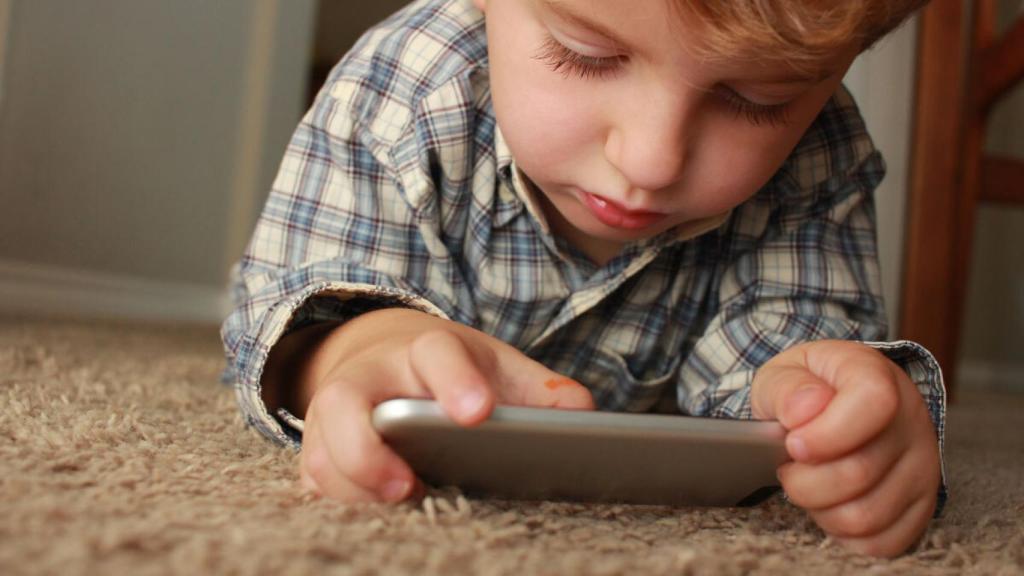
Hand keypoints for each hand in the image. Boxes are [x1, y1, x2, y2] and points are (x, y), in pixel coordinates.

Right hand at [295, 309, 593, 502]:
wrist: (388, 358)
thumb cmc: (455, 373)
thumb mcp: (499, 370)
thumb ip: (540, 393)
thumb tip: (583, 416)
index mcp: (426, 351)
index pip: (436, 353)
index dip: (454, 381)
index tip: (476, 415)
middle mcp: (369, 377)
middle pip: (344, 401)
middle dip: (368, 449)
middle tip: (410, 486)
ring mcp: (334, 413)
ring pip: (319, 449)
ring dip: (352, 486)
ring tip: (400, 508)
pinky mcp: (317, 449)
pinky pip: (311, 480)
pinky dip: (337, 503)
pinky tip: (376, 520)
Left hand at [751, 340, 939, 556]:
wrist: (838, 404)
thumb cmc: (808, 390)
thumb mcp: (784, 373)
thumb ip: (786, 389)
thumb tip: (802, 413)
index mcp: (877, 377)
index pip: (873, 403)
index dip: (827, 434)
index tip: (794, 445)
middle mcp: (912, 421)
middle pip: (859, 473)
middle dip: (804, 481)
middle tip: (789, 468)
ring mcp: (924, 467)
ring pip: (866, 516)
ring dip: (820, 509)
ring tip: (807, 485)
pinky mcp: (922, 506)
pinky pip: (881, 542)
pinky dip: (842, 533)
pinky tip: (829, 505)